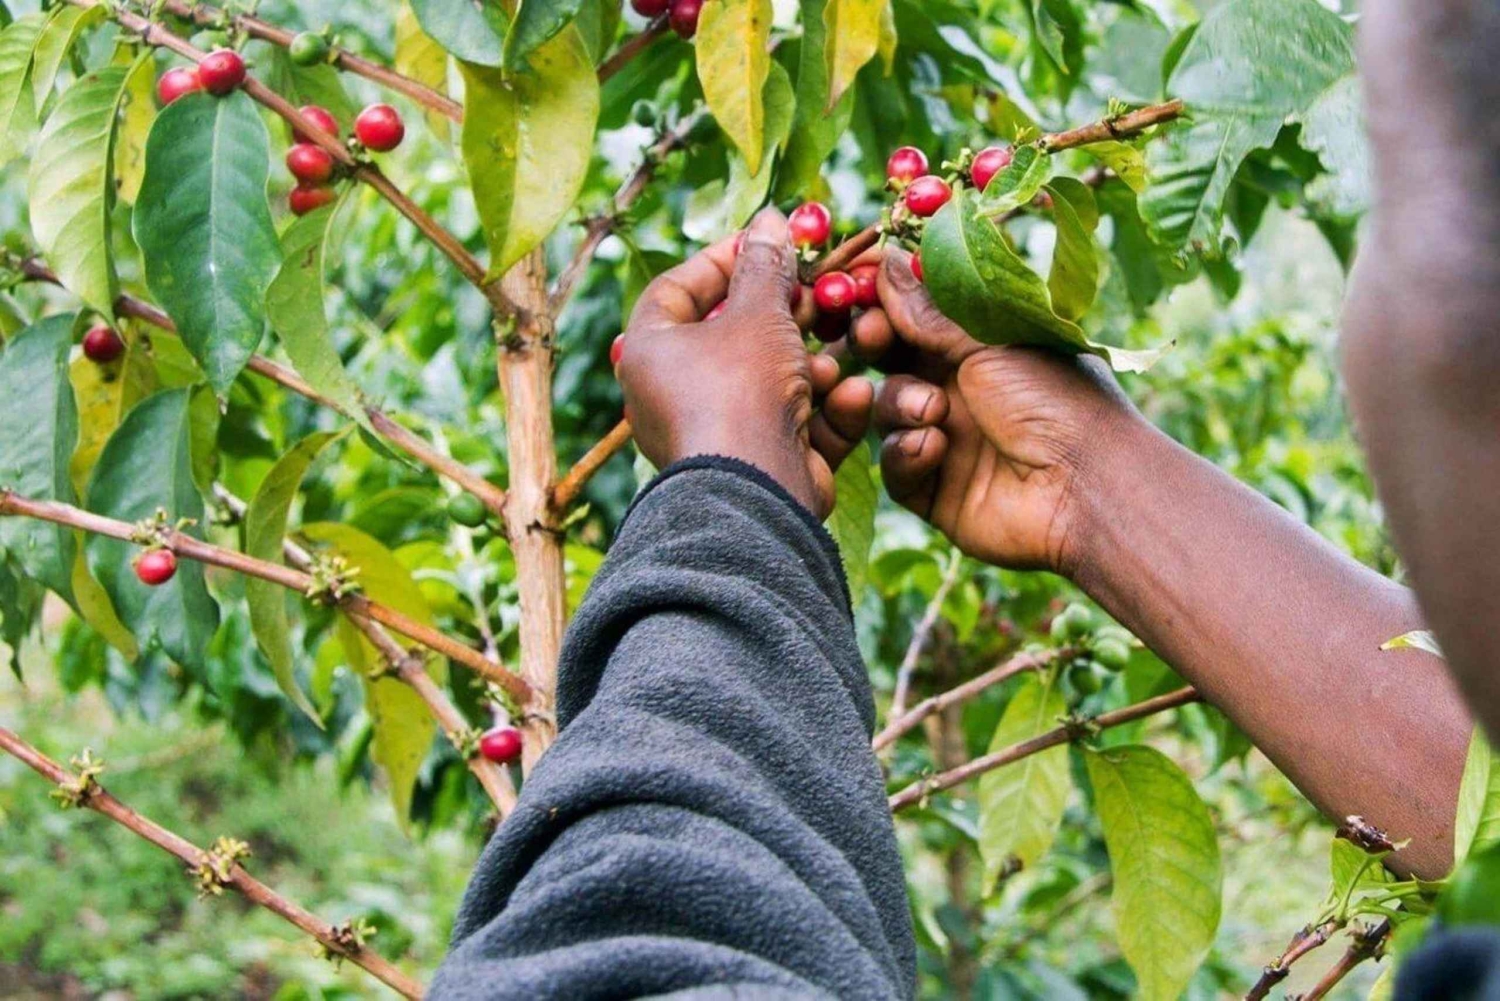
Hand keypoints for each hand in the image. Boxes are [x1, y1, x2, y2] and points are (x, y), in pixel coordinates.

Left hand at [617, 209, 872, 518]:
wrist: (755, 490)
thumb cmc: (741, 389)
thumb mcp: (759, 313)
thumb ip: (767, 266)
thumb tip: (770, 219)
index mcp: (650, 352)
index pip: (676, 289)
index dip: (721, 259)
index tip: (765, 242)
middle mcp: (673, 394)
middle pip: (732, 337)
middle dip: (783, 315)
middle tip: (818, 293)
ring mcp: (717, 433)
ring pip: (772, 383)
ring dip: (812, 365)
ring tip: (834, 355)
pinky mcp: (759, 465)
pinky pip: (794, 424)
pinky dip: (825, 409)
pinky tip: (850, 396)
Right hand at [850, 249, 1140, 572]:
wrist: (1085, 489)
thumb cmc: (1056, 400)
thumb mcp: (990, 343)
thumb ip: (929, 311)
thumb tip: (887, 260)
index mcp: (983, 346)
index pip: (919, 315)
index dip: (886, 301)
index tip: (859, 283)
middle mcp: (962, 389)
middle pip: (892, 360)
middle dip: (875, 346)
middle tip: (871, 336)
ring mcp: (947, 439)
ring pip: (887, 411)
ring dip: (901, 404)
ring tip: (933, 411)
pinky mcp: (934, 490)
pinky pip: (895, 466)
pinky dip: (907, 454)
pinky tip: (933, 448)